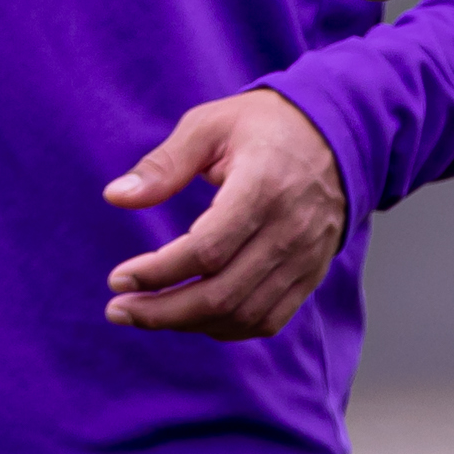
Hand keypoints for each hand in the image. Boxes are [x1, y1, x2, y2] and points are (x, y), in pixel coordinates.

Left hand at [102, 90, 351, 338]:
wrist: (338, 134)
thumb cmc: (265, 127)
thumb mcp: (209, 126)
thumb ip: (163, 164)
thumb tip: (115, 197)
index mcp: (262, 187)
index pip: (206, 251)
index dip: (157, 273)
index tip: (118, 278)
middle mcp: (289, 229)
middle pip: (221, 294)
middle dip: (161, 312)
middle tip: (119, 310)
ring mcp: (305, 256)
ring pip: (242, 314)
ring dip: (188, 324)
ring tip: (148, 314)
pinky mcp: (311, 272)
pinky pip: (268, 319)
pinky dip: (226, 328)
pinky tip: (193, 317)